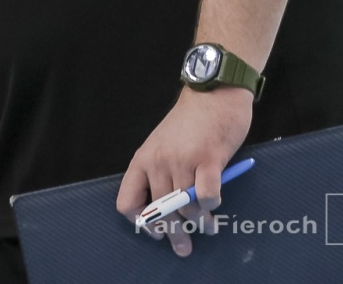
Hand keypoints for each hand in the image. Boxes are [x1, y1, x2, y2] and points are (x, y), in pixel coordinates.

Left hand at [116, 86, 253, 256]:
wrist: (212, 93)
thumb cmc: (190, 123)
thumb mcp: (163, 146)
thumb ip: (161, 173)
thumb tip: (167, 210)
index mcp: (142, 160)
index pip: (127, 202)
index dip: (141, 222)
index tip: (156, 232)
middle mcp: (158, 162)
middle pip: (160, 212)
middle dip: (174, 234)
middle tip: (184, 248)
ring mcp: (182, 161)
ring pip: (185, 207)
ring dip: (198, 222)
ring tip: (209, 227)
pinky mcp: (208, 159)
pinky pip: (206, 196)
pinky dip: (212, 206)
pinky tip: (215, 205)